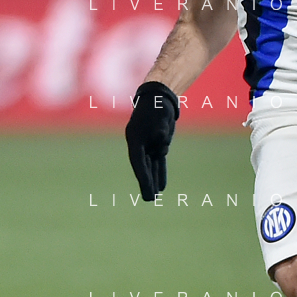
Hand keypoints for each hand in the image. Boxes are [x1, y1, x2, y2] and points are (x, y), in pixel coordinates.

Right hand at [125, 82, 179, 200]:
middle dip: (146, 183)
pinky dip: (159, 172)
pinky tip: (161, 185)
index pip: (138, 161)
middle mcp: (139, 143)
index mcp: (135, 138)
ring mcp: (147, 144)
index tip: (147, 189)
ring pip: (150, 166)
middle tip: (150, 199)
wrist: (159, 97)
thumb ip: (160, 132)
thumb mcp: (160, 117)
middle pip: (142, 167)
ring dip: (152, 180)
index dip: (142, 177)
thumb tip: (162, 148)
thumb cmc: (158, 106)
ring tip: (154, 196)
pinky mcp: (156, 144)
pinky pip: (157, 162)